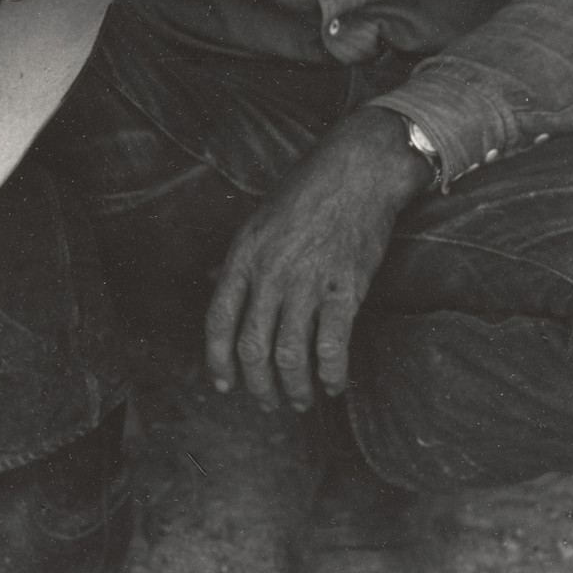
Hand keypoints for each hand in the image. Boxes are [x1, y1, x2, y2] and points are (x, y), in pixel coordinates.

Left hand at [205, 108, 433, 411]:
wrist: (356, 172)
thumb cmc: (307, 193)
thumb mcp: (258, 220)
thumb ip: (240, 258)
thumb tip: (215, 281)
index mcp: (243, 256)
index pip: (217, 322)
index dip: (217, 360)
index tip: (224, 384)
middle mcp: (270, 273)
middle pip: (252, 349)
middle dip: (258, 386)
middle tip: (270, 401)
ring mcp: (307, 282)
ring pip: (289, 356)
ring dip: (294, 388)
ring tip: (301, 400)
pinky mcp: (345, 289)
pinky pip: (331, 347)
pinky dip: (331, 374)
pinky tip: (334, 384)